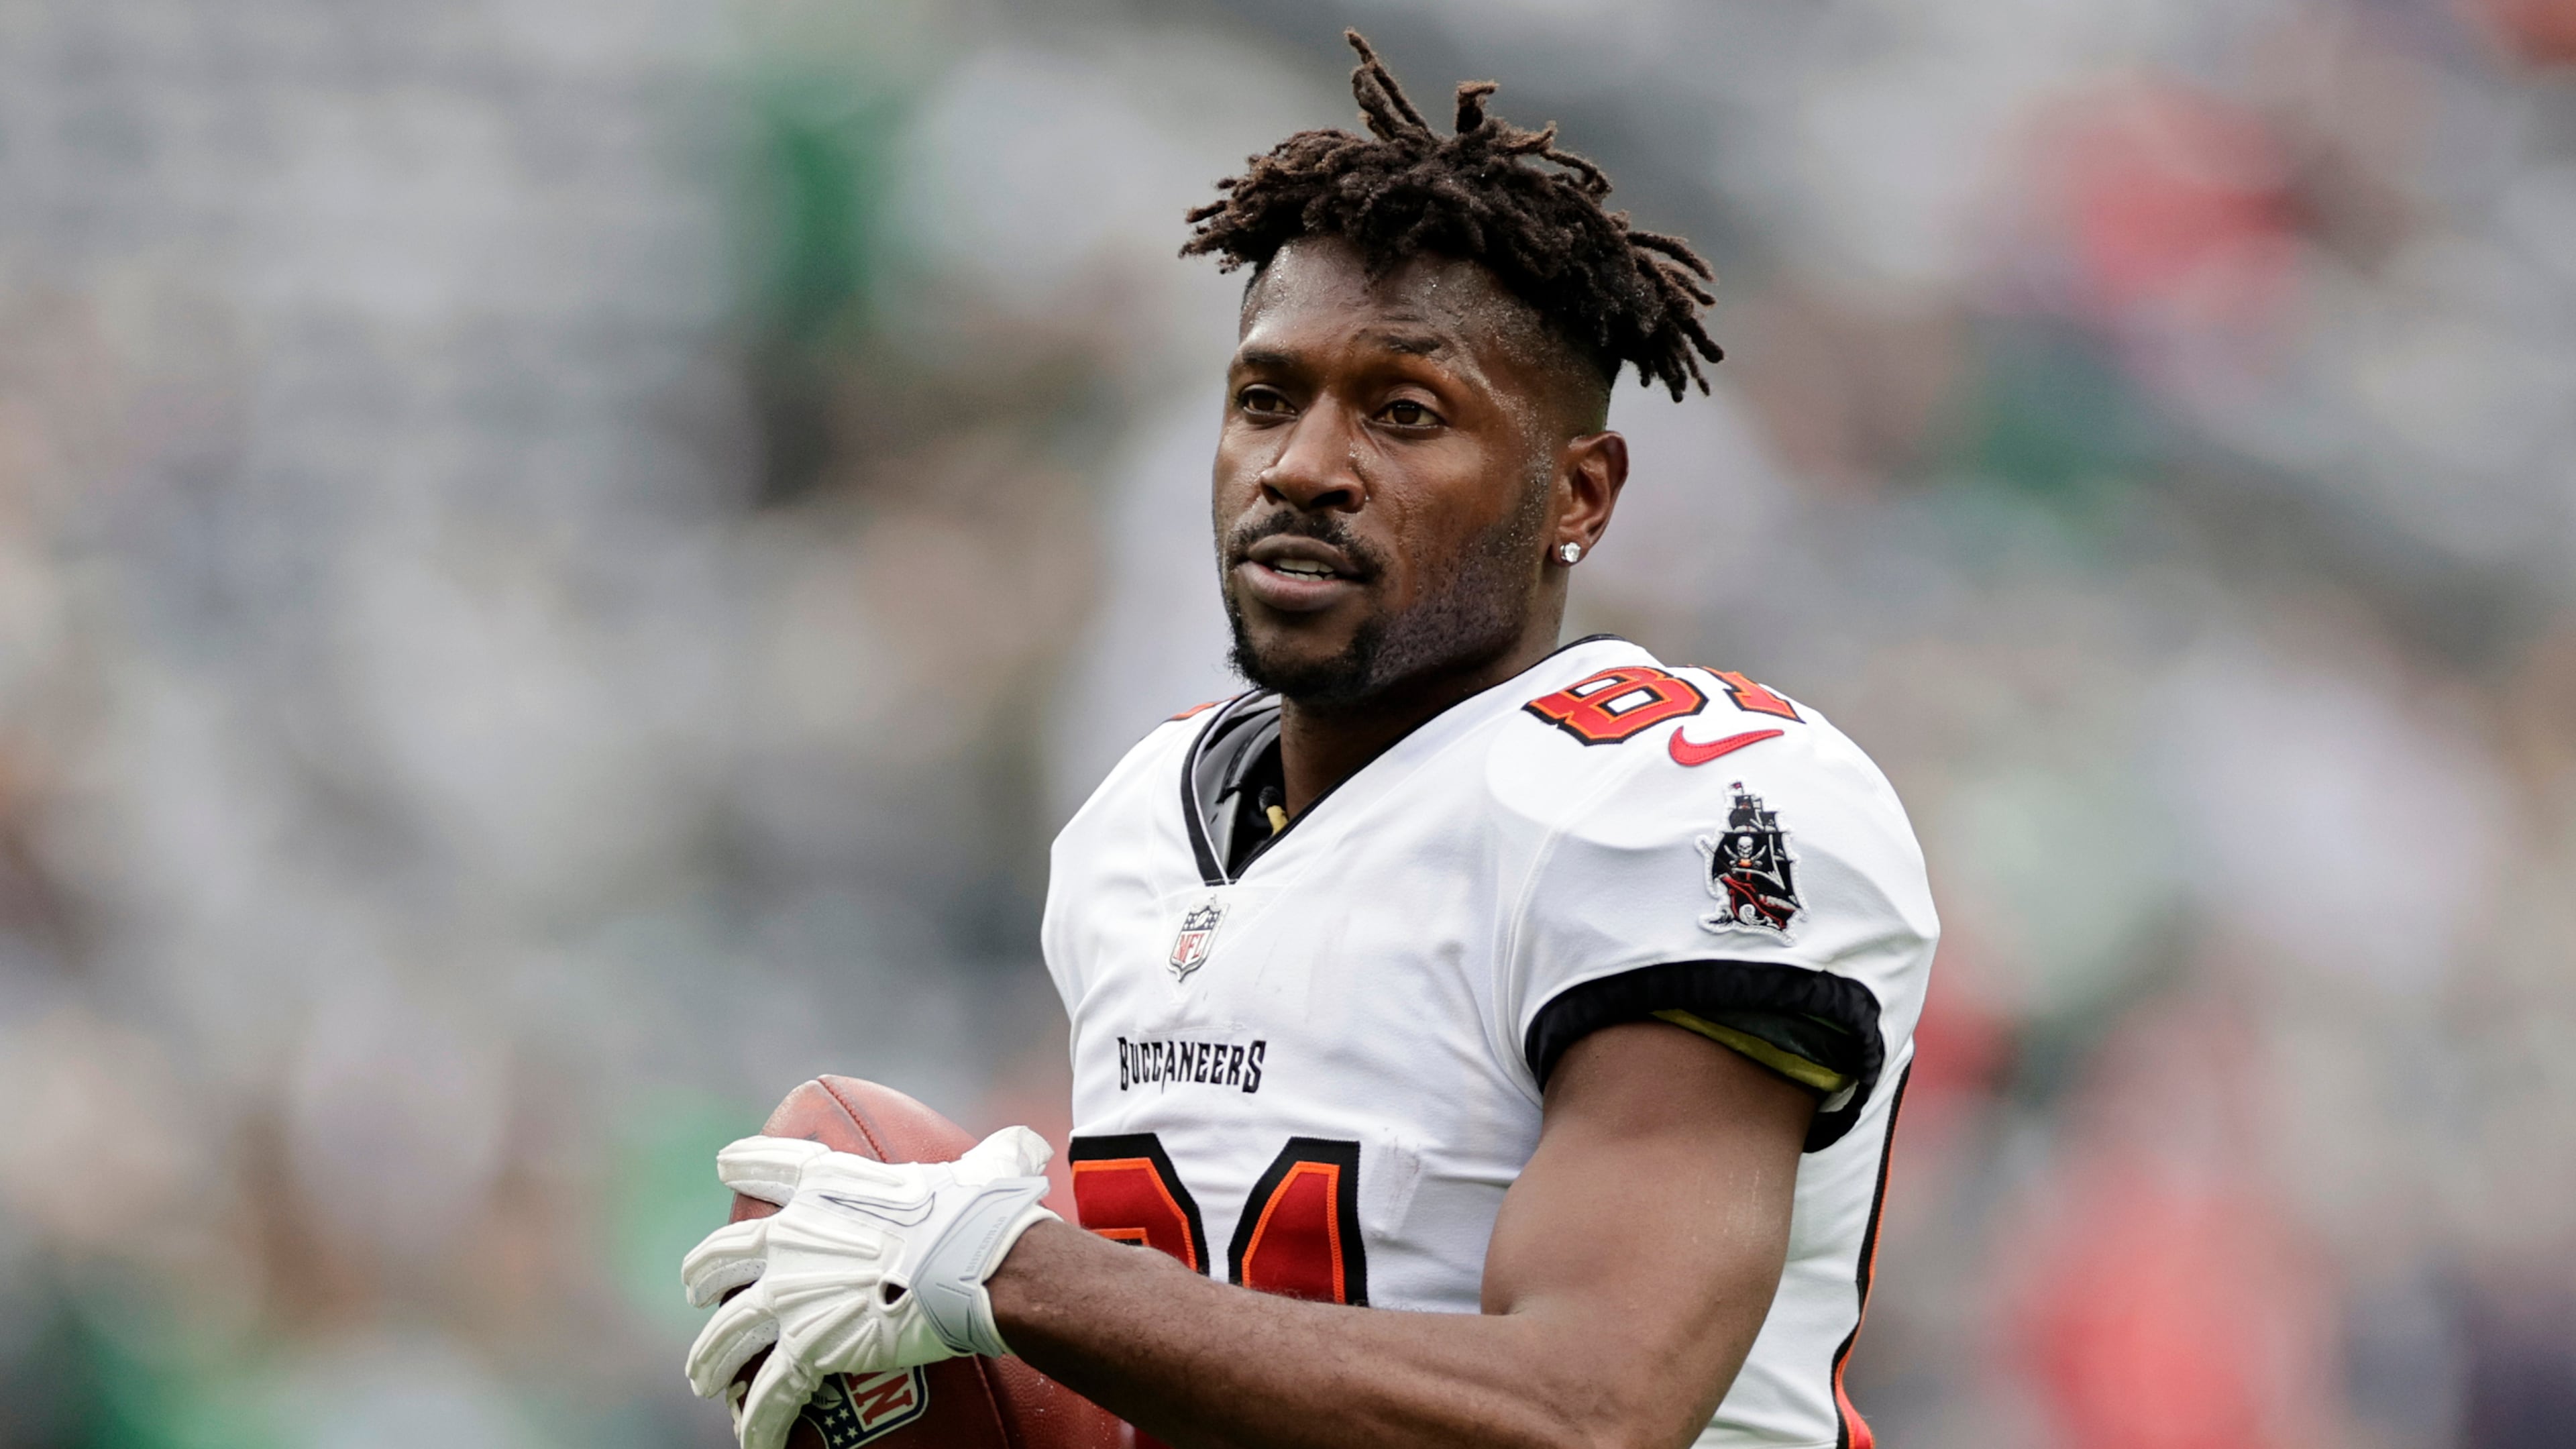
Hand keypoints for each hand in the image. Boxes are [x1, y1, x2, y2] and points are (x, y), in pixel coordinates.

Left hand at [680, 1126, 1057, 1448]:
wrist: (976, 1263)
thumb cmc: (983, 1212)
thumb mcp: (984, 1166)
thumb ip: (992, 1155)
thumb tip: (1024, 1147)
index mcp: (827, 1183)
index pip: (766, 1164)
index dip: (744, 1163)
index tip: (727, 1165)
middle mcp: (791, 1236)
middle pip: (722, 1256)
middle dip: (703, 1275)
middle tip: (698, 1290)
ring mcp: (791, 1294)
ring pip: (725, 1334)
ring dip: (711, 1359)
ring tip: (705, 1378)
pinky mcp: (806, 1347)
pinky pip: (768, 1395)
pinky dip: (757, 1423)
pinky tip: (753, 1441)